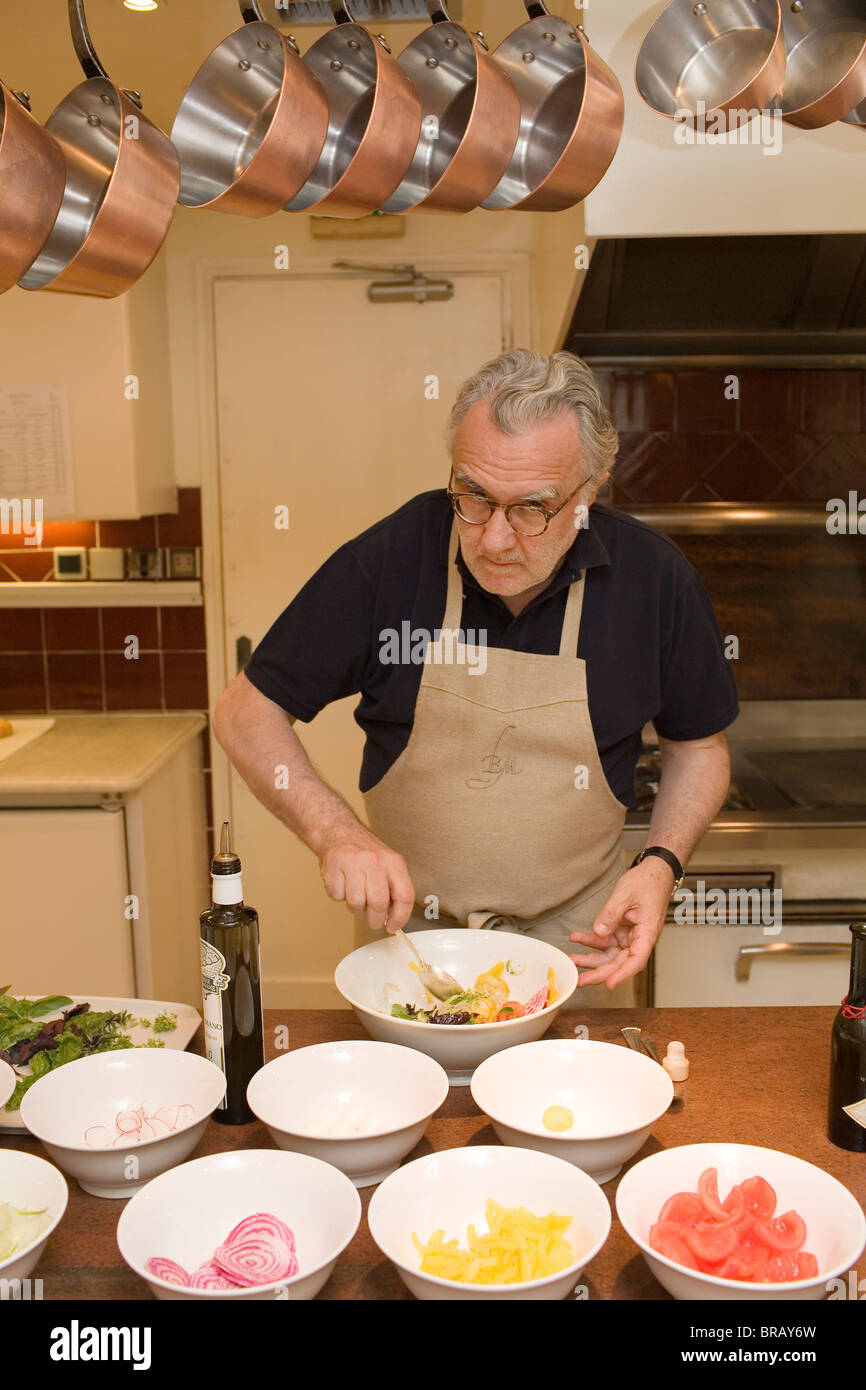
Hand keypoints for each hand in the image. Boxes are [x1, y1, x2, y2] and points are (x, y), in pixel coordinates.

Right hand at [317, 821, 415, 933]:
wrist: (339, 831)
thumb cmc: (365, 853)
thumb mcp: (388, 865)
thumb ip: (394, 890)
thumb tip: (394, 919)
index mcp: (394, 862)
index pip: (404, 896)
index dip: (400, 917)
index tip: (393, 926)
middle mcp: (375, 861)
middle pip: (379, 904)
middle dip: (375, 919)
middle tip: (373, 920)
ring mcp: (353, 863)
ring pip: (356, 904)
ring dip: (355, 907)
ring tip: (355, 894)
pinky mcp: (333, 868)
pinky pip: (337, 897)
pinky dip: (339, 896)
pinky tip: (342, 882)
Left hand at [568, 859, 672, 988]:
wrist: (654, 872)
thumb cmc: (648, 883)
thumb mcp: (626, 894)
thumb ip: (611, 913)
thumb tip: (599, 931)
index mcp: (647, 933)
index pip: (636, 960)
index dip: (622, 974)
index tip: (609, 984)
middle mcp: (639, 938)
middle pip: (620, 963)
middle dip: (600, 973)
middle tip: (581, 980)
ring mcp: (630, 936)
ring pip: (610, 955)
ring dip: (591, 958)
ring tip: (573, 960)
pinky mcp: (621, 930)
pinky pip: (605, 941)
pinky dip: (591, 940)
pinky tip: (577, 938)